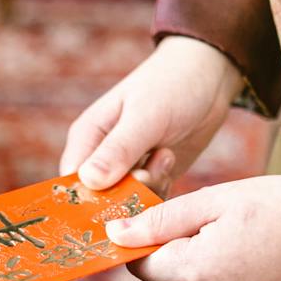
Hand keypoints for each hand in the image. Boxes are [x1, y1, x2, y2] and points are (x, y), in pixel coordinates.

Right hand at [61, 36, 243, 194]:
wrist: (208, 77)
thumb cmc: (170, 85)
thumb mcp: (145, 116)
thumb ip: (118, 150)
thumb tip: (88, 182)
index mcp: (87, 138)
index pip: (72, 184)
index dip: (87, 201)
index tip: (113, 202)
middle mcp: (100, 157)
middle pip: (100, 199)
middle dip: (125, 195)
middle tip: (149, 169)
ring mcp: (126, 169)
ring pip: (128, 202)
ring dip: (148, 188)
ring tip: (165, 154)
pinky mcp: (150, 176)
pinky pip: (149, 199)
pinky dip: (161, 190)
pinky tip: (170, 161)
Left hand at [107, 176, 280, 280]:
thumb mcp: (217, 200)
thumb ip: (161, 220)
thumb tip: (114, 234)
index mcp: (194, 275)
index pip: (139, 262)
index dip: (142, 235)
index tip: (157, 210)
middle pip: (163, 277)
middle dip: (171, 247)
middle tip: (205, 213)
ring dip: (196, 261)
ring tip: (233, 229)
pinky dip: (219, 275)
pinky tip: (249, 249)